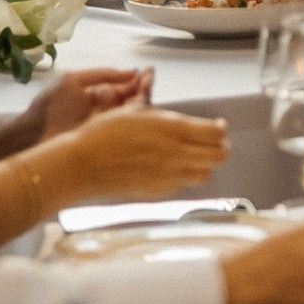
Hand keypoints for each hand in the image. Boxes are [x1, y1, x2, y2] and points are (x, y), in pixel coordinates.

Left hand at [29, 67, 150, 139]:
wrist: (34, 137)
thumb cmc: (50, 107)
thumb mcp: (74, 80)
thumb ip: (103, 74)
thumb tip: (131, 72)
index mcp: (96, 97)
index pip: (123, 88)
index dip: (136, 80)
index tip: (148, 72)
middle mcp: (104, 113)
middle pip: (131, 100)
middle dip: (142, 88)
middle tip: (149, 80)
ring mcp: (107, 128)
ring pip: (132, 114)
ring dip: (140, 100)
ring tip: (144, 90)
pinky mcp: (109, 143)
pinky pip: (128, 129)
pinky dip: (136, 118)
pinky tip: (139, 106)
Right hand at [48, 103, 228, 201]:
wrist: (82, 164)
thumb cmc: (103, 135)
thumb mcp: (137, 112)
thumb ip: (166, 117)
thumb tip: (187, 121)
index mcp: (171, 129)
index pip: (215, 133)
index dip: (221, 129)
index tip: (218, 126)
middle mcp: (174, 153)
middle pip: (218, 156)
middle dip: (220, 148)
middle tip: (213, 142)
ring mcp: (168, 176)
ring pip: (205, 174)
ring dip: (205, 165)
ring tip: (195, 157)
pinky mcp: (158, 192)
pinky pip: (183, 185)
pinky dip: (185, 177)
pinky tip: (172, 168)